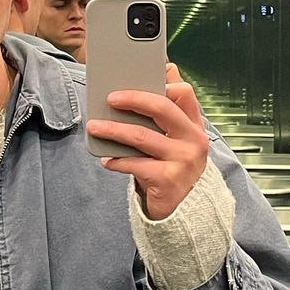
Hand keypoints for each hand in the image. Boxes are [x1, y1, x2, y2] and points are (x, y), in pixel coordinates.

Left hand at [88, 62, 207, 220]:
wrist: (186, 210)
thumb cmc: (175, 168)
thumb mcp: (177, 140)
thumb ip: (167, 115)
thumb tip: (150, 79)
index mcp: (194, 125)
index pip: (183, 93)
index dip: (162, 82)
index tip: (137, 79)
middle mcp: (193, 140)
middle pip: (162, 108)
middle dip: (132, 99)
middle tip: (110, 98)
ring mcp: (182, 160)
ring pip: (141, 136)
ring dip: (113, 130)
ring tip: (94, 127)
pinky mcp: (167, 180)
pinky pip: (135, 164)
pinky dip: (117, 161)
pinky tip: (106, 160)